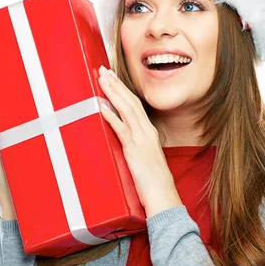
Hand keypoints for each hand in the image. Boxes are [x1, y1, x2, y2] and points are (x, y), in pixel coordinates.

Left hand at [97, 66, 181, 217]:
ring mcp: (141, 140)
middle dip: (116, 84)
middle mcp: (147, 132)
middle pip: (130, 102)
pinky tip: (102, 105)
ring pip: (126, 109)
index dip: (123, 90)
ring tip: (101, 79)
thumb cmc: (153, 183)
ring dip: (112, 92)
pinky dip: (111, 115)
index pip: (135, 105)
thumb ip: (135, 148)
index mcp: (149, 133)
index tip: (112, 78)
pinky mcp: (135, 150)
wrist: (163, 196)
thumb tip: (123, 143)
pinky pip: (121, 129)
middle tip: (103, 69)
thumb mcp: (145, 160)